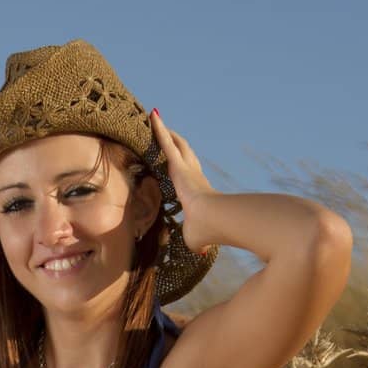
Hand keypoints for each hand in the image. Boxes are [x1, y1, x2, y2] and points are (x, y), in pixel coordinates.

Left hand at [150, 110, 217, 253]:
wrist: (215, 220)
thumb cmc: (207, 232)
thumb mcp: (197, 238)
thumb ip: (196, 241)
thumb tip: (202, 252)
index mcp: (196, 192)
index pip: (187, 176)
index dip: (183, 167)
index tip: (178, 163)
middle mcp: (193, 176)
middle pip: (183, 154)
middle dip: (175, 143)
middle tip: (168, 132)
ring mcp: (186, 168)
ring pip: (174, 144)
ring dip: (165, 131)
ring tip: (155, 118)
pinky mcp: (179, 164)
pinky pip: (166, 142)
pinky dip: (159, 128)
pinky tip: (152, 115)